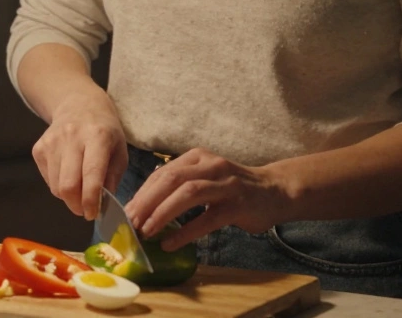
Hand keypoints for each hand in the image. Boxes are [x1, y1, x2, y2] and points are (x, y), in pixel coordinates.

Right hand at [31, 92, 127, 220]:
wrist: (79, 105)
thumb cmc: (105, 131)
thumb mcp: (119, 152)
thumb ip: (112, 179)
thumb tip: (101, 205)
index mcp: (97, 136)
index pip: (91, 174)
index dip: (91, 199)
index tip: (93, 214)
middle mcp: (72, 137)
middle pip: (68, 184)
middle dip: (76, 205)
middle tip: (85, 210)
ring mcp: (52, 141)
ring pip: (55, 186)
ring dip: (68, 197)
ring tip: (79, 190)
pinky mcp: (39, 148)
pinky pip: (47, 179)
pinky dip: (58, 186)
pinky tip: (68, 175)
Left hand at [123, 147, 292, 250]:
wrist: (276, 191)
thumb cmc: (233, 188)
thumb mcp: (205, 177)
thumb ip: (180, 185)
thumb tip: (144, 205)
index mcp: (197, 157)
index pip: (162, 173)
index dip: (141, 193)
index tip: (126, 212)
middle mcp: (210, 165)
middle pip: (170, 179)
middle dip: (146, 202)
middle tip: (130, 223)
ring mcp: (226, 184)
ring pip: (188, 194)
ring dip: (162, 213)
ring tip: (145, 231)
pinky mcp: (237, 204)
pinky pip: (207, 218)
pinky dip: (185, 231)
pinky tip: (170, 243)